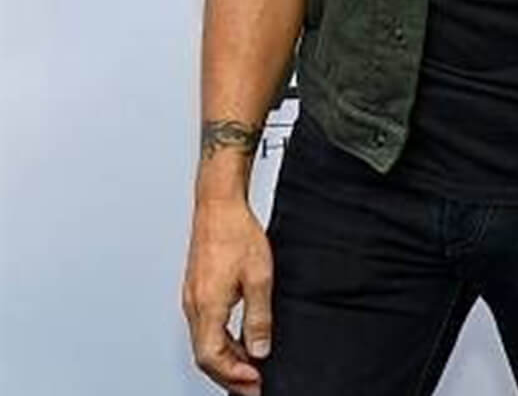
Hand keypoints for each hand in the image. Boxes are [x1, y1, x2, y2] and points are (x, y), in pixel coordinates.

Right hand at [181, 197, 273, 394]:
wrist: (219, 204)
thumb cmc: (235, 232)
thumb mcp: (258, 277)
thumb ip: (258, 317)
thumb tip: (259, 350)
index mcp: (206, 306)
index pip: (212, 358)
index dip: (233, 376)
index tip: (255, 382)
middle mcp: (194, 306)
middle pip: (206, 356)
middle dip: (229, 375)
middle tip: (253, 385)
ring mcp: (193, 298)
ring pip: (204, 342)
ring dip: (226, 360)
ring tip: (250, 367)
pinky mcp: (197, 290)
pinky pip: (205, 327)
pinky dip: (221, 342)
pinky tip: (238, 340)